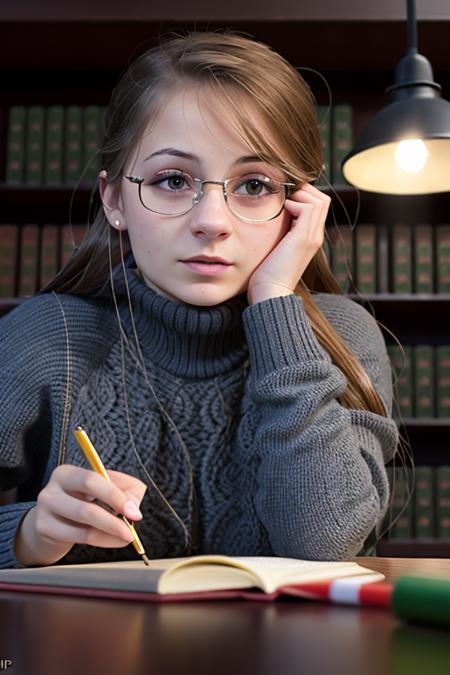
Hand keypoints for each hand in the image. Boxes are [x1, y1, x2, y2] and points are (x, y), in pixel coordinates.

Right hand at [14, 465, 146, 565]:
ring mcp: (45, 511)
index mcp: (68, 473)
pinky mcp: (44, 530)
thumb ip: (126, 489)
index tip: (134, 513)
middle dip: (113, 522)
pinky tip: (111, 539)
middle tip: (130, 531)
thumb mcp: (106, 487)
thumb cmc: (83, 500)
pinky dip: (101, 541)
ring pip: (84, 527)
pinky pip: (79, 538)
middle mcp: (52, 489)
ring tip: (126, 537)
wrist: (52, 522)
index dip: (116, 497)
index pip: (93, 481)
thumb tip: (133, 507)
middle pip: (86, 509)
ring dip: (110, 534)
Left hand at [247, 183, 330, 304]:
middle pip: (322, 199)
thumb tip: (269, 218)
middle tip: (282, 196)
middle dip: (302, 191)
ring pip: (319, 200)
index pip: (317, 205)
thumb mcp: (274, 249)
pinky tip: (281, 211)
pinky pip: (309, 207)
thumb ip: (277, 234)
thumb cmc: (266, 274)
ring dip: (299, 195)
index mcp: (310, 238)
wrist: (270, 293)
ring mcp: (312, 237)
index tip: (282, 199)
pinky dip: (295, 203)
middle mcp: (315, 236)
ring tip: (282, 203)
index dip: (302, 196)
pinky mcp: (304, 238)